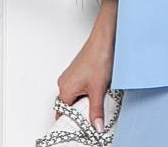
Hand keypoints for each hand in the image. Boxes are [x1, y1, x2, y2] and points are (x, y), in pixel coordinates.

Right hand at [56, 0, 117, 131]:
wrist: (104, 39)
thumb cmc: (98, 57)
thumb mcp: (98, 89)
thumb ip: (96, 111)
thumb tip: (96, 126)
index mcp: (65, 90)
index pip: (63, 115)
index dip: (73, 123)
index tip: (83, 127)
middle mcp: (64, 83)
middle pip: (68, 107)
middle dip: (80, 112)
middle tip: (92, 115)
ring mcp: (70, 76)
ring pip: (75, 97)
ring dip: (85, 101)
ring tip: (97, 98)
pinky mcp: (77, 71)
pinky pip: (79, 88)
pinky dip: (86, 92)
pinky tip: (97, 89)